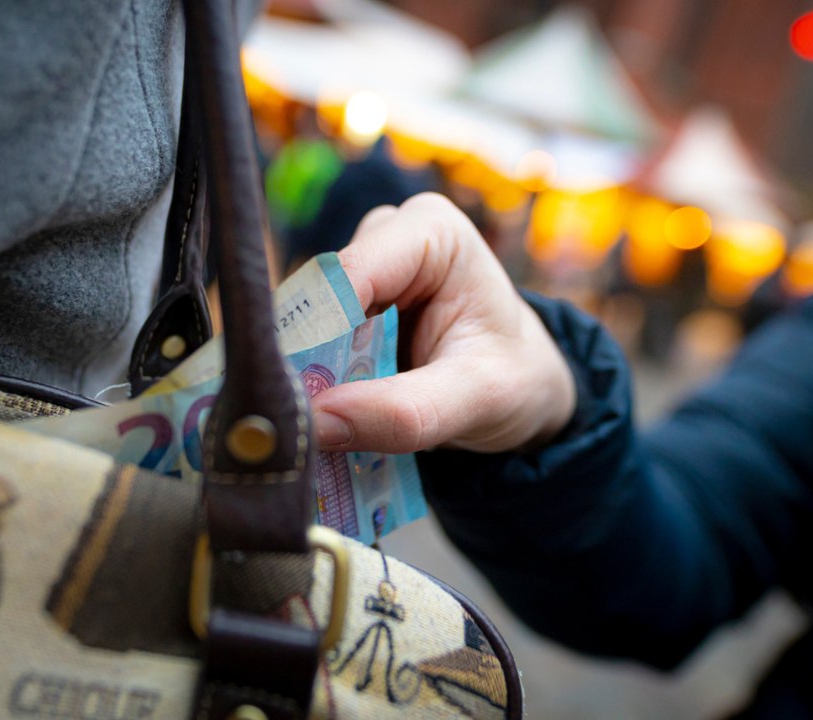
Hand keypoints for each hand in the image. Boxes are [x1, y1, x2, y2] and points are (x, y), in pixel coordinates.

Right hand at [310, 193, 575, 454]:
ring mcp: (364, 267)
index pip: (346, 275)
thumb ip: (405, 413)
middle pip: (314, 295)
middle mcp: (389, 235)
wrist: (525, 388)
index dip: (311, 335)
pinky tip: (309, 418)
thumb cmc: (515, 379)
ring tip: (299, 429)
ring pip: (301, 318)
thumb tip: (316, 423)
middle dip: (300, 360)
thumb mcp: (477, 400)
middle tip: (287, 426)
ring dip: (299, 374)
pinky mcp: (346, 302)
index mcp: (432, 231)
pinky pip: (306, 339)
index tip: (291, 400)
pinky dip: (307, 379)